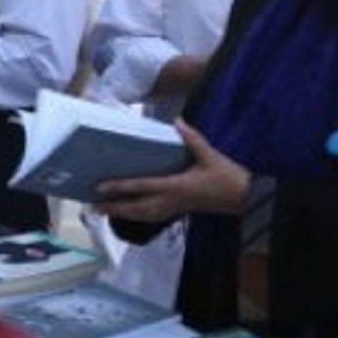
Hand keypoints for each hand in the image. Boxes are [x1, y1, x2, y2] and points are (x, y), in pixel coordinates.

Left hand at [92, 119, 251, 223]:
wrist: (246, 198)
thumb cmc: (228, 176)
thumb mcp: (210, 155)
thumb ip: (192, 138)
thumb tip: (177, 121)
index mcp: (177, 186)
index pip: (142, 187)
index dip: (120, 187)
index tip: (100, 187)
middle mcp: (171, 200)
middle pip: (136, 208)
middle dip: (113, 207)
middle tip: (91, 206)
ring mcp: (175, 208)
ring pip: (142, 215)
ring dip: (122, 214)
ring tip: (102, 210)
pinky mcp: (179, 211)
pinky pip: (152, 216)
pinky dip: (136, 215)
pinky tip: (128, 213)